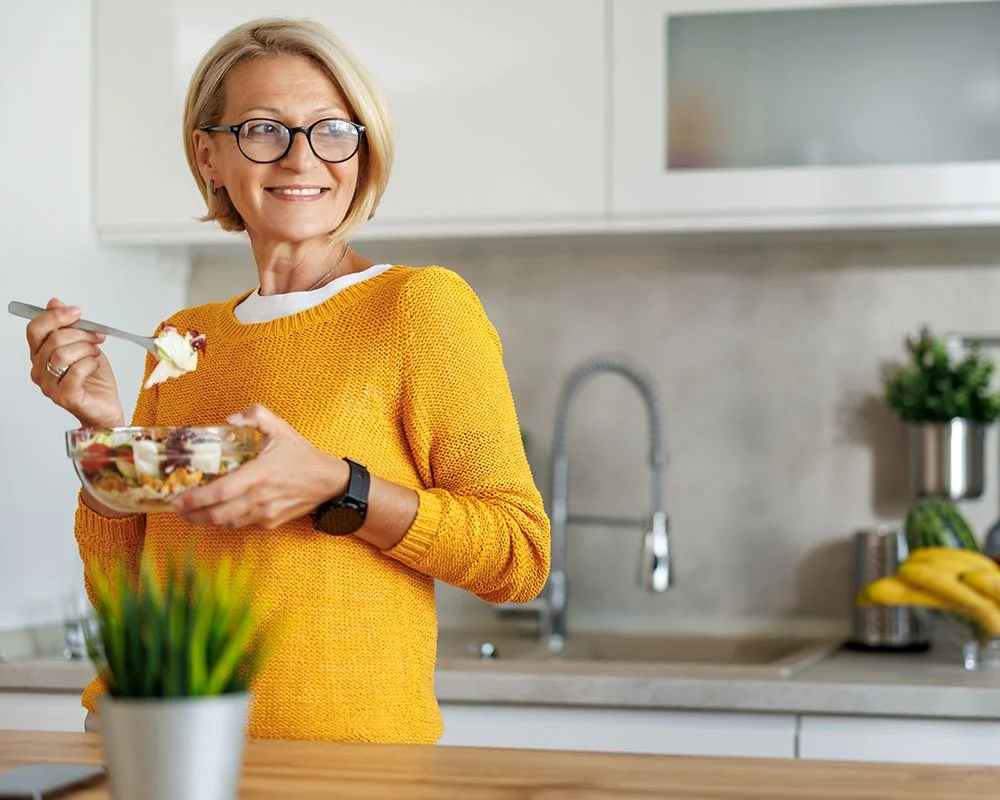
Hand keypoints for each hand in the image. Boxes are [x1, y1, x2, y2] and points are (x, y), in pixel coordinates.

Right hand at [26, 298, 123, 428]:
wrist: (105, 407)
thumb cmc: (94, 379)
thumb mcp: (84, 346)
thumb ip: (68, 327)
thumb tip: (54, 302)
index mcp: (40, 355)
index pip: (35, 329)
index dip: (55, 316)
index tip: (77, 312)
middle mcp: (40, 370)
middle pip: (53, 340)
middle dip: (81, 333)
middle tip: (97, 336)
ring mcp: (50, 386)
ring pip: (62, 354)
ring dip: (86, 348)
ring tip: (96, 353)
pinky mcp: (65, 397)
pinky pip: (75, 371)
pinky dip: (90, 363)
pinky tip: (96, 365)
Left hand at [171, 404, 348, 529]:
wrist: (329, 482)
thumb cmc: (302, 455)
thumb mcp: (281, 428)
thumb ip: (255, 416)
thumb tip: (229, 420)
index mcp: (259, 474)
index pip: (219, 492)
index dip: (194, 499)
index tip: (176, 499)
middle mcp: (260, 498)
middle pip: (216, 515)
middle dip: (191, 515)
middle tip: (176, 509)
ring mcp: (265, 513)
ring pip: (227, 522)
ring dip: (207, 519)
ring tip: (193, 511)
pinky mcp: (271, 523)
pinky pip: (242, 523)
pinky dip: (229, 519)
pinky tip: (223, 510)